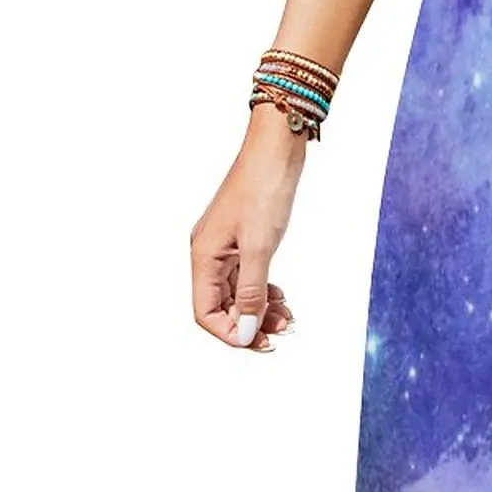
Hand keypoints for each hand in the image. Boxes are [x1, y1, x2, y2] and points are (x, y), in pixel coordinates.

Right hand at [190, 103, 308, 349]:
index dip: (231, 332)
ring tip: (288, 319)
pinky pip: (248, 275)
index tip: (260, 342)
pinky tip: (282, 297)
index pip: (205, 312)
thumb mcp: (261, 246)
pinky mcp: (243, 238)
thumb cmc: (264, 188)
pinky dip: (265, 290)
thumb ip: (253, 291)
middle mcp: (209, 253)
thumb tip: (246, 331)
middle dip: (250, 323)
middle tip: (281, 333)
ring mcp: (226, 245)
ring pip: (238, 291)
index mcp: (203, 256)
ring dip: (260, 309)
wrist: (276, 149)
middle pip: (222, 305)